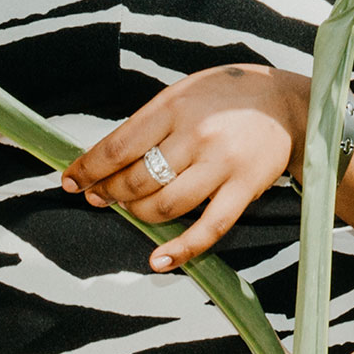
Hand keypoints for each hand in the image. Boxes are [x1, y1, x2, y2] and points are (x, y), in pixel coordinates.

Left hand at [60, 65, 306, 270]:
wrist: (283, 102)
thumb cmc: (224, 95)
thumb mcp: (181, 92)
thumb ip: (150, 122)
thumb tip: (109, 159)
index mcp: (173, 106)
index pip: (119, 145)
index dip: (89, 168)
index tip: (70, 180)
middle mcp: (195, 135)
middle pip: (138, 179)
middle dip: (110, 194)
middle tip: (98, 197)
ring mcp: (221, 164)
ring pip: (165, 205)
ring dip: (138, 215)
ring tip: (128, 211)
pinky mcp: (244, 189)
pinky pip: (209, 228)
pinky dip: (181, 249)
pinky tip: (158, 260)